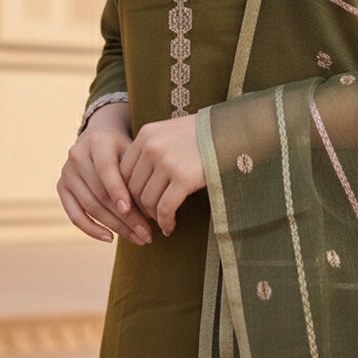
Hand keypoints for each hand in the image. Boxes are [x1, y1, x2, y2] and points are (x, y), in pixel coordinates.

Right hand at [57, 102, 153, 244]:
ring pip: (90, 207)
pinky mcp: (61, 187)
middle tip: (146, 233)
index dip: (118, 191)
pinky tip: (110, 239)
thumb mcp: (133, 151)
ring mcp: (67, 172)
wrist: (100, 138)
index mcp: (97, 142)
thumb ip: (137, 173)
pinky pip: (75, 215)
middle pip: (100, 193)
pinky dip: (92, 230)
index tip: (133, 211)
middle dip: (125, 217)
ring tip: (137, 238)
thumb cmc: (124, 148)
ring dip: (115, 227)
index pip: (105, 169)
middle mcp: (77, 156)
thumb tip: (154, 207)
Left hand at [120, 114, 205, 236]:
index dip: (128, 192)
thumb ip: (151, 149)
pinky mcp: (183, 178)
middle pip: (133, 187)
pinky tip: (170, 227)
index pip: (123, 170)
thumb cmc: (203, 134)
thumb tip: (136, 182)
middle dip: (140, 207)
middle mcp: (151, 146)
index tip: (138, 204)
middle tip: (150, 217)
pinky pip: (165, 208)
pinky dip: (165, 222)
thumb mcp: (170, 132)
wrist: (233, 131)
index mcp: (146, 134)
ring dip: (153, 216)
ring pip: (147, 200)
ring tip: (162, 222)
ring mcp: (166, 162)